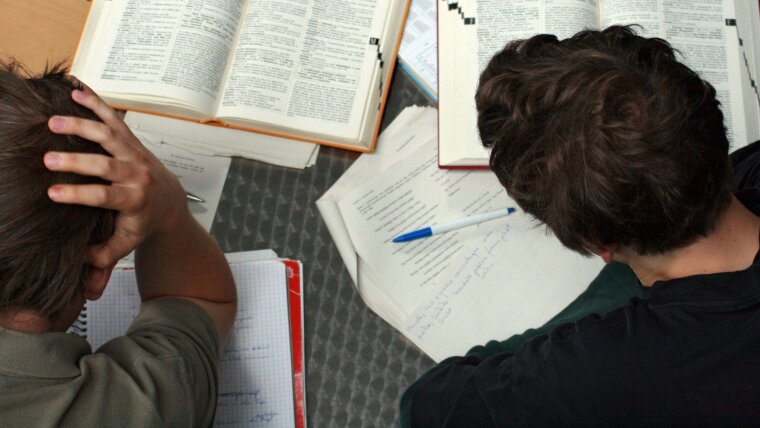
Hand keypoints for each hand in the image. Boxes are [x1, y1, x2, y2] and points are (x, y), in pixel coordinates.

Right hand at [44, 80, 188, 267]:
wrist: (170, 203)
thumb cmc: (143, 225)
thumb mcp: (126, 244)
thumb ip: (104, 256)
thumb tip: (79, 264)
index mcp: (135, 200)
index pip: (106, 197)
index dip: (81, 195)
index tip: (52, 194)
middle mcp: (137, 174)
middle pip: (108, 164)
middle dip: (78, 161)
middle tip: (48, 157)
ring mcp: (135, 154)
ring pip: (111, 136)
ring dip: (83, 125)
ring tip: (54, 119)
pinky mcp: (132, 140)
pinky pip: (114, 118)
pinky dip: (96, 102)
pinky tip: (75, 89)